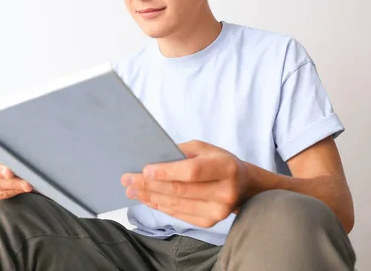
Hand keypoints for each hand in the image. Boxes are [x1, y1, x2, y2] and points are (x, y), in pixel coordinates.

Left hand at [121, 140, 251, 227]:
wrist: (243, 186)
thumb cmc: (219, 162)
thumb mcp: (205, 148)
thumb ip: (180, 152)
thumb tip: (152, 158)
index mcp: (225, 167)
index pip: (192, 172)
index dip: (167, 172)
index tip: (144, 170)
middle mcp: (224, 192)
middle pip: (181, 190)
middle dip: (150, 185)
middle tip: (128, 179)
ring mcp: (218, 211)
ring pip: (177, 205)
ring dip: (150, 197)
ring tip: (132, 190)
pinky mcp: (210, 222)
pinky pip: (179, 214)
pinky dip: (160, 206)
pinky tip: (147, 199)